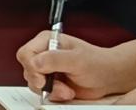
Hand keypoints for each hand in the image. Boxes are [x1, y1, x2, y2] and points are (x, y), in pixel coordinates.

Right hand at [17, 32, 135, 102]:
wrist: (109, 77)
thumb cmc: (98, 63)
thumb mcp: (77, 59)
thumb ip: (54, 59)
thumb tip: (35, 63)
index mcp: (46, 41)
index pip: (25, 54)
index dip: (32, 68)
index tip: (44, 78)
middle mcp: (44, 54)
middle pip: (27, 70)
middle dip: (44, 82)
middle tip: (61, 86)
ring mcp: (47, 69)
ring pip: (33, 83)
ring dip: (51, 90)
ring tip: (67, 89)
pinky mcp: (51, 82)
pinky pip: (42, 91)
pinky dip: (54, 95)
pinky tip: (67, 92)